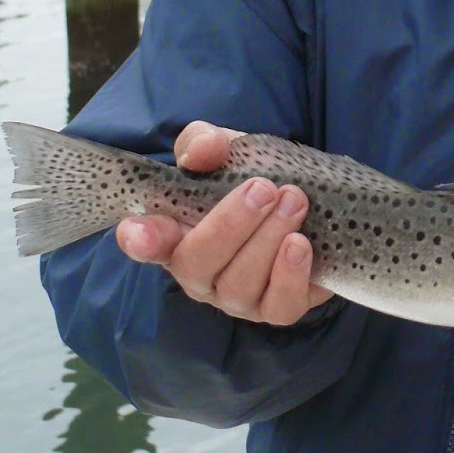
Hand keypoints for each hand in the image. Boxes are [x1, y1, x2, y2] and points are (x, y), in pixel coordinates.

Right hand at [115, 121, 333, 325]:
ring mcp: (236, 297)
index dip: (140, 239)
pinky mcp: (278, 309)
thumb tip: (204, 148)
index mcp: (175, 233)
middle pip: (196, 263)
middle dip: (230, 225)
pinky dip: (289, 275)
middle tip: (263, 189)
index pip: (144, 241)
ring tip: (294, 202)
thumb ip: (205, 143)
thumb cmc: (255, 180)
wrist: (313, 203)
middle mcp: (199, 273)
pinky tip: (301, 244)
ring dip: (267, 240)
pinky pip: (279, 307)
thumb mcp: (228, 152)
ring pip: (238, 285)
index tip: (142, 232)